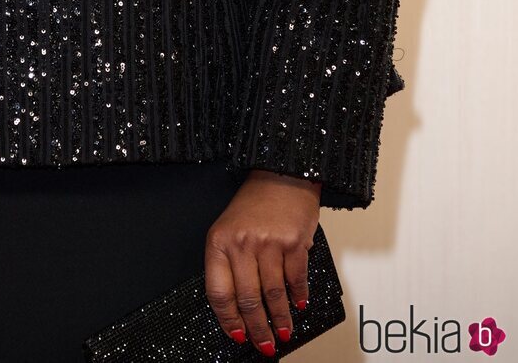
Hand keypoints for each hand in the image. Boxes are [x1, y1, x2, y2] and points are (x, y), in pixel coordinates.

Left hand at [204, 168, 320, 354]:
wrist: (281, 173)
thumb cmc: (254, 204)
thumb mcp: (228, 229)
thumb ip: (229, 264)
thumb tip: (238, 308)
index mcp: (219, 241)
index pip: (219, 292)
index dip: (227, 319)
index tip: (236, 334)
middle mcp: (242, 243)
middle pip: (248, 299)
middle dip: (257, 329)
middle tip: (263, 344)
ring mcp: (269, 242)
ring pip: (273, 294)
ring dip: (280, 319)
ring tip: (282, 332)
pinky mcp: (294, 242)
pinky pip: (296, 279)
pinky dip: (298, 296)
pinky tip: (299, 305)